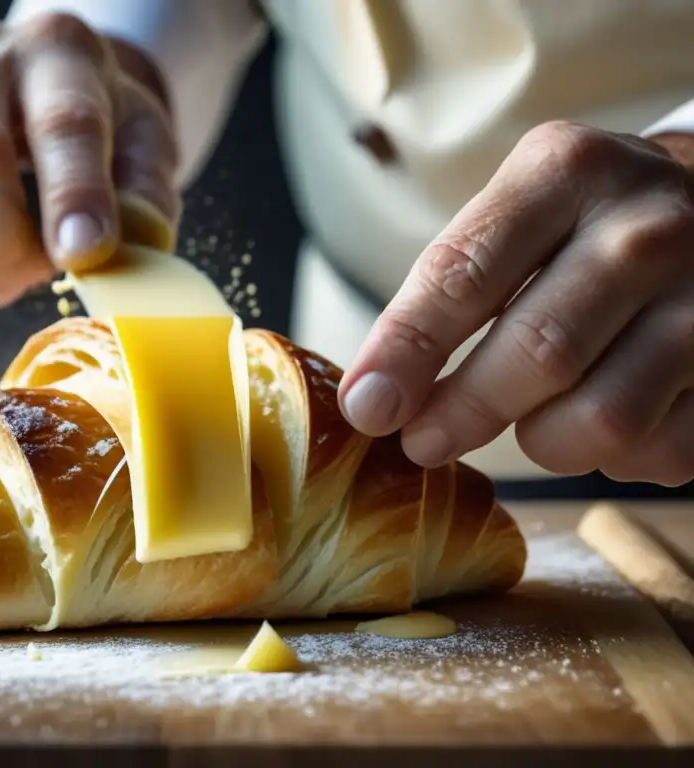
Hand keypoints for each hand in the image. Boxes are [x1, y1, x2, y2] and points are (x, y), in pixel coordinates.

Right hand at [0, 5, 178, 306]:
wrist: (31, 94)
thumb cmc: (97, 132)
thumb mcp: (143, 152)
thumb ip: (144, 203)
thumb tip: (112, 265)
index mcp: (55, 49)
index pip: (62, 122)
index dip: (72, 197)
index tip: (83, 257)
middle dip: (2, 251)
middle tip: (28, 278)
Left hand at [339, 120, 693, 486]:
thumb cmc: (581, 227)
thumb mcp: (514, 218)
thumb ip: (444, 294)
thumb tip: (373, 399)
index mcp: (567, 173)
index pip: (464, 275)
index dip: (406, 352)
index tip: (367, 408)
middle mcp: (647, 227)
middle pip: (536, 354)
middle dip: (463, 414)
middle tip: (424, 441)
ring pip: (601, 421)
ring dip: (545, 442)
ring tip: (531, 418)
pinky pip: (656, 451)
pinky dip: (612, 457)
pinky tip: (604, 413)